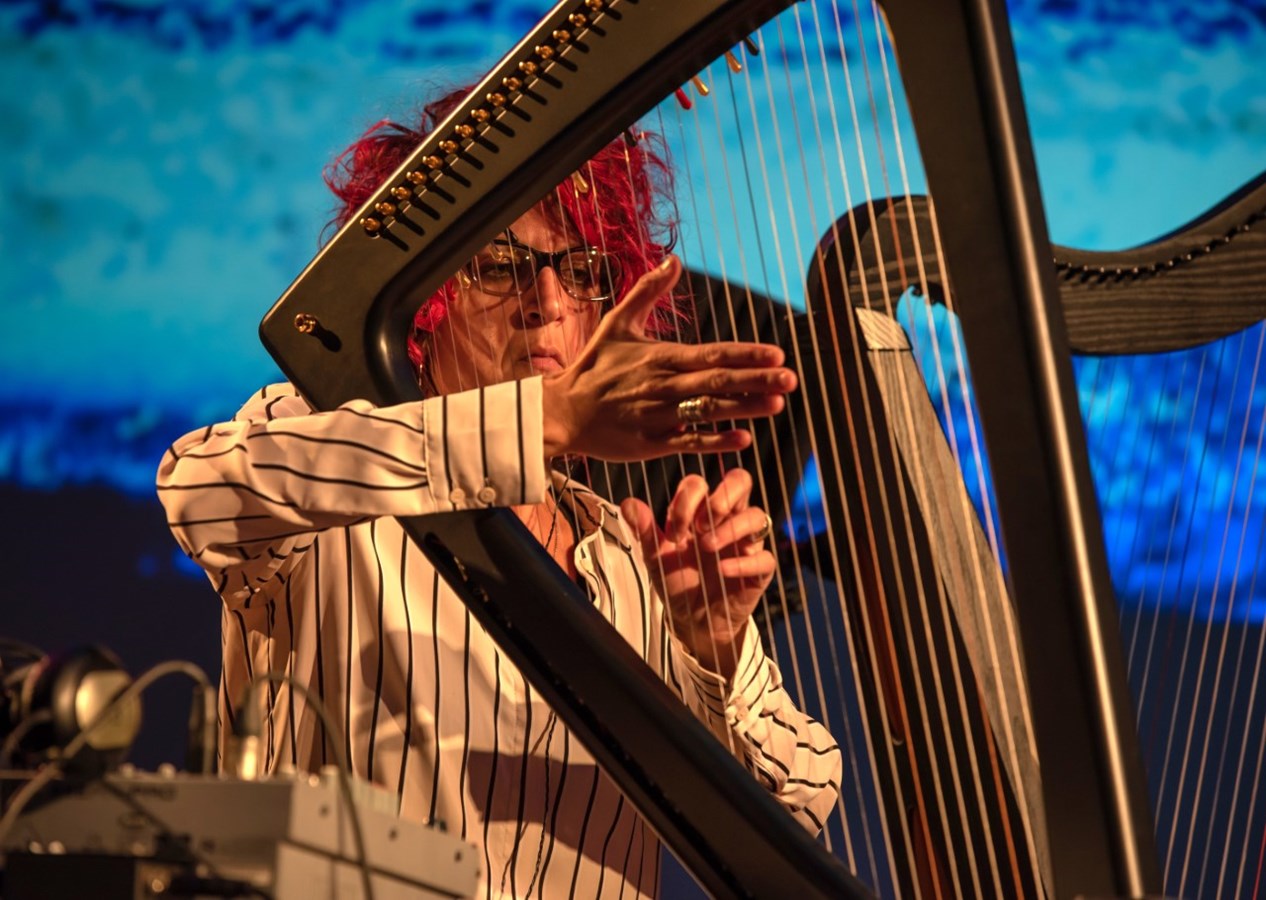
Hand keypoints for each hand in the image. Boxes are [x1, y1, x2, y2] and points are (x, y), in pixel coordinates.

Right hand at [541, 255, 796, 461]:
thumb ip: (648, 291)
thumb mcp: (618, 322)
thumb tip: (673, 259)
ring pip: (708, 413)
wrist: (563, 411)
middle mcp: (663, 386)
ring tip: (776, 404)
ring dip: (744, 409)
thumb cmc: (594, 366)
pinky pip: (689, 442)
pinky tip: (744, 439)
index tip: (777, 353)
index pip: (711, 354)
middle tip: (791, 379)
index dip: (745, 355)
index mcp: (660, 357)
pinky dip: (715, 441)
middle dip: (756, 380)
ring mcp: (659, 416)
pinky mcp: (652, 443)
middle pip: (716, 383)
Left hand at [620, 469, 774, 678]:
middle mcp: (727, 520)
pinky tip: (723, 570)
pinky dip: (745, 562)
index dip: (687, 500)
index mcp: (700, 511)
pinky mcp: (759, 570)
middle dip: (723, 495)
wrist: (692, 620)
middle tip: (702, 523)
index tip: (674, 531)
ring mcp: (746, 543)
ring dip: (732, 527)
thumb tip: (629, 503)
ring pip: (757, 516)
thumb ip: (645, 531)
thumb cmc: (677, 581)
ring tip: (708, 546)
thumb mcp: (656, 558)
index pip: (701, 484)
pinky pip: (764, 557)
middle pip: (741, 481)